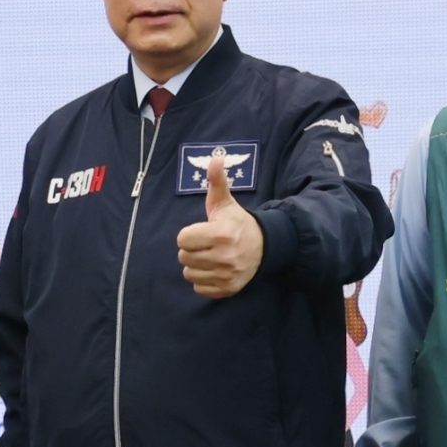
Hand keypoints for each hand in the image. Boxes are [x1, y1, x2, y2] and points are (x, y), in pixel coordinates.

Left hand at [175, 152, 263, 298]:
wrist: (264, 246)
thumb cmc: (237, 223)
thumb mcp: (225, 202)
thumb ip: (216, 181)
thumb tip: (216, 157)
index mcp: (220, 234)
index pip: (182, 240)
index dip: (189, 234)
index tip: (202, 231)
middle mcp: (224, 257)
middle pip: (183, 257)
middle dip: (191, 249)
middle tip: (206, 244)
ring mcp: (226, 275)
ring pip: (189, 274)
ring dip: (195, 266)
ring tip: (209, 256)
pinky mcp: (228, 289)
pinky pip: (199, 288)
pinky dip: (203, 280)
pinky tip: (214, 269)